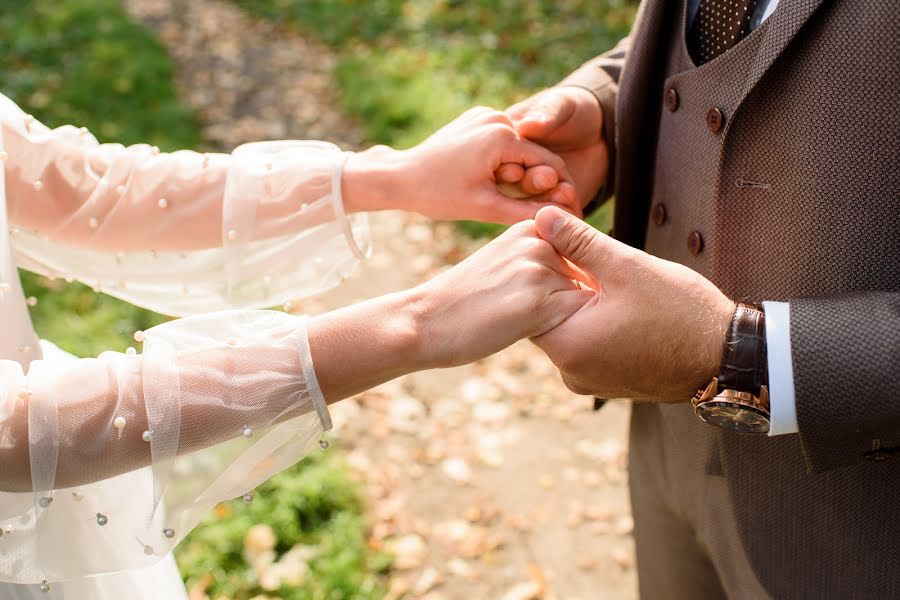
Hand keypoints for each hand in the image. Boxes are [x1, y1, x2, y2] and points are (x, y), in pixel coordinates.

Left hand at [342, 107, 579, 223]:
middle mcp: (496, 117)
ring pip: (518, 150)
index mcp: (502, 135)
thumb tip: (559, 220)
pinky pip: (501, 143)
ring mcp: (484, 114)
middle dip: (537, 182)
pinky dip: (504, 162)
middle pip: (533, 155)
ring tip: (506, 195)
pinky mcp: (474, 118)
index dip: (561, 189)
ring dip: (518, 172)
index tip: (573, 211)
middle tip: (544, 210)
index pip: (547, 163)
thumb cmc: (438, 194)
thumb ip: (525, 212)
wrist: (399, 177)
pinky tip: (493, 181)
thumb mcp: (485, 207)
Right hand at [411, 219, 594, 367]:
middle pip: (584, 277)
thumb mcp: (503, 261)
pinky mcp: (538, 304)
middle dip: (567, 300)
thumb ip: (540, 258)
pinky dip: (561, 330)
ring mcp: (538, 271)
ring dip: (562, 316)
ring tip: (520, 319)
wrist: (426, 320)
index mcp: (530, 227)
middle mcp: (538, 242)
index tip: (532, 296)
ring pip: (582, 299)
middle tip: (523, 311)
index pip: (579, 254)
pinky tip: (524, 330)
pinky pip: (575, 319)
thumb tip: (588, 276)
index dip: (565, 283)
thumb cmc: (465, 299)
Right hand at [496, 87, 608, 208]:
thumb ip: (547, 112)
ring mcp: (532, 186)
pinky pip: (552, 210)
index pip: (502, 157)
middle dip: (531, 182)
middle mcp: (515, 167)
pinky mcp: (549, 201)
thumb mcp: (563, 104)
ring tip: (567, 192)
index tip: (519, 169)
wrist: (601, 133)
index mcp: (508, 142)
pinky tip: (574, 208)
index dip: (511, 164)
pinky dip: (562, 210)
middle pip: (514, 182)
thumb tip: (527, 125)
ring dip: (546, 200)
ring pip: (531, 200)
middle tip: (549, 179)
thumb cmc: (576, 111)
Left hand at [529, 207, 734, 399]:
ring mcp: (589, 381)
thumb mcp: (627, 267)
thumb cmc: (682, 312)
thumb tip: (542, 217)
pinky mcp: (607, 383)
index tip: (563, 250)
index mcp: (568, 346)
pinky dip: (596, 325)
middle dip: (564, 287)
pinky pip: (589, 346)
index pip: (530, 303)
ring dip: (582, 306)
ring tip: (608, 284)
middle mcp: (571, 372)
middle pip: (547, 318)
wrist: (727, 357)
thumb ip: (579, 242)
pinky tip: (621, 307)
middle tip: (589, 263)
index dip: (544, 271)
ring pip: (570, 330)